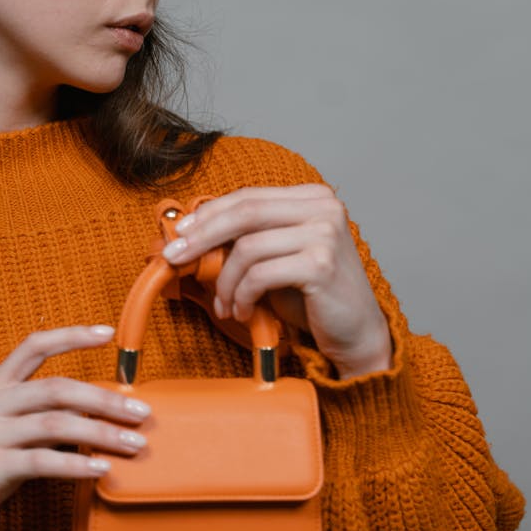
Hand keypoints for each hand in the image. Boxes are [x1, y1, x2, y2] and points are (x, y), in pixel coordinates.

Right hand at [0, 325, 150, 530]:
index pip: (33, 346)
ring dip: (102, 433)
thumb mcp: (1, 430)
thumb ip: (38, 416)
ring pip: (56, 424)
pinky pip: (43, 462)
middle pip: (58, 389)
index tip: (108, 332)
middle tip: (141, 412)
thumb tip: (94, 415)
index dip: (72, 335)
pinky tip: (101, 469)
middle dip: (105, 399)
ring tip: (133, 443)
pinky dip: (77, 464)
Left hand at [162, 185, 391, 378]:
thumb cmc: (313, 298)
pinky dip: (241, 295)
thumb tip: (188, 234)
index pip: (248, 196)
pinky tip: (242, 311)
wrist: (357, 335)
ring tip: (224, 305)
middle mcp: (323, 207)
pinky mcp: (321, 264)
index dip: (209, 213)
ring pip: (248, 247)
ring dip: (225, 281)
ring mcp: (325, 234)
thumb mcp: (276, 258)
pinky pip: (259, 274)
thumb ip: (246, 239)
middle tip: (174, 257)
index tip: (179, 233)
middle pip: (245, 212)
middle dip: (202, 236)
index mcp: (312, 197)